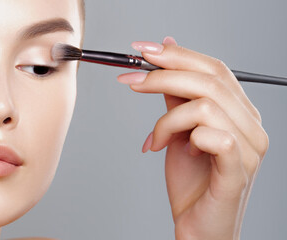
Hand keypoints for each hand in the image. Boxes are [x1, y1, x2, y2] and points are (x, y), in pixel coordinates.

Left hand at [117, 37, 268, 239]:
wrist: (198, 226)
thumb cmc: (191, 182)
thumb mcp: (177, 130)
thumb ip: (175, 95)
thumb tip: (167, 53)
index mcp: (238, 111)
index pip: (214, 68)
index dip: (178, 54)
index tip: (144, 51)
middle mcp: (250, 124)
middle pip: (210, 80)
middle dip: (163, 75)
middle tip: (131, 80)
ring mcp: (249, 148)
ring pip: (205, 105)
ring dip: (167, 118)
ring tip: (155, 139)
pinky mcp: (239, 171)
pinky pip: (216, 137)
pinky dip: (184, 138)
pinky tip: (179, 152)